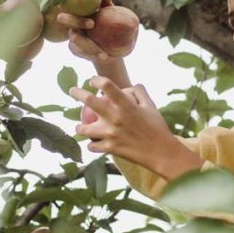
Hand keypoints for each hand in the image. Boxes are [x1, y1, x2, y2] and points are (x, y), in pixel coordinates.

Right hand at [58, 0, 115, 63]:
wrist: (109, 41)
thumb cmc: (107, 21)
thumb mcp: (109, 11)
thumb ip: (104, 0)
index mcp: (78, 15)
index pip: (73, 16)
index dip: (79, 19)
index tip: (93, 23)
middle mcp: (72, 27)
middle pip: (72, 33)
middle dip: (81, 37)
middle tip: (96, 43)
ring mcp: (72, 40)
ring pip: (78, 46)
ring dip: (91, 50)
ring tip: (105, 56)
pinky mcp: (75, 50)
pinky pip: (83, 54)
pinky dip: (93, 56)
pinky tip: (104, 59)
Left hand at [70, 77, 202, 178]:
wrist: (161, 152)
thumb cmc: (157, 127)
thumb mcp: (151, 106)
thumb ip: (138, 92)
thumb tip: (124, 88)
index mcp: (126, 105)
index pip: (106, 85)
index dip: (96, 80)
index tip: (93, 81)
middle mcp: (115, 117)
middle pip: (89, 101)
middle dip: (77, 93)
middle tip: (73, 91)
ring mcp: (110, 134)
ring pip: (83, 128)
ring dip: (80, 127)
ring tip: (80, 127)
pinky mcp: (109, 148)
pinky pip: (92, 146)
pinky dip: (92, 145)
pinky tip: (93, 143)